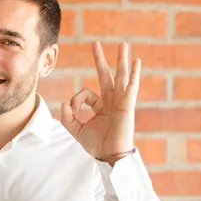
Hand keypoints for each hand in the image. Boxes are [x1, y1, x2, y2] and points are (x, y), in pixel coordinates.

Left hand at [61, 42, 140, 162]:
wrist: (109, 156)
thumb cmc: (96, 145)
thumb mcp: (76, 130)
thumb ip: (67, 117)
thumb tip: (64, 102)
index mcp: (100, 107)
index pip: (85, 93)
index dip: (76, 100)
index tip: (73, 110)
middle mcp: (110, 101)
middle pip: (105, 75)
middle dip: (99, 60)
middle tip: (95, 44)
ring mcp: (120, 102)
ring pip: (120, 77)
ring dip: (121, 60)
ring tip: (123, 45)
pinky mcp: (127, 105)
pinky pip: (131, 86)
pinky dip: (134, 74)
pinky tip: (136, 61)